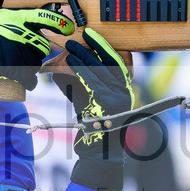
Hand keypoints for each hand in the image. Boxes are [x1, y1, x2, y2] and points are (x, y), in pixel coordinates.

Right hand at [0, 0, 74, 88]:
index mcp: (18, 18)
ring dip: (30, 62)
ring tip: (16, 58)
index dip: (60, 23)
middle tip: (23, 48)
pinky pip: (31, 79)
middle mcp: (22, 35)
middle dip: (36, 48)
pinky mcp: (14, 70)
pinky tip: (21, 76)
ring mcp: (19, 54)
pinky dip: (28, 80)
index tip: (68, 28)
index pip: (47, 18)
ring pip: (36, 62)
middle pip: (43, 46)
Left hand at [51, 29, 134, 190]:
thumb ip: (84, 88)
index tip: (92, 36)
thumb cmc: (92, 131)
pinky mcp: (104, 102)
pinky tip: (69, 62)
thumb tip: (64, 71)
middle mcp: (123, 93)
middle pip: (107, 63)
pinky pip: (90, 80)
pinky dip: (79, 69)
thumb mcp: (91, 105)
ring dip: (83, 56)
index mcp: (124, 92)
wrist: (99, 154)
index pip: (116, 63)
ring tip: (70, 47)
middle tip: (78, 37)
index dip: (104, 48)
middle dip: (92, 48)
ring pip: (98, 70)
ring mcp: (115, 97)